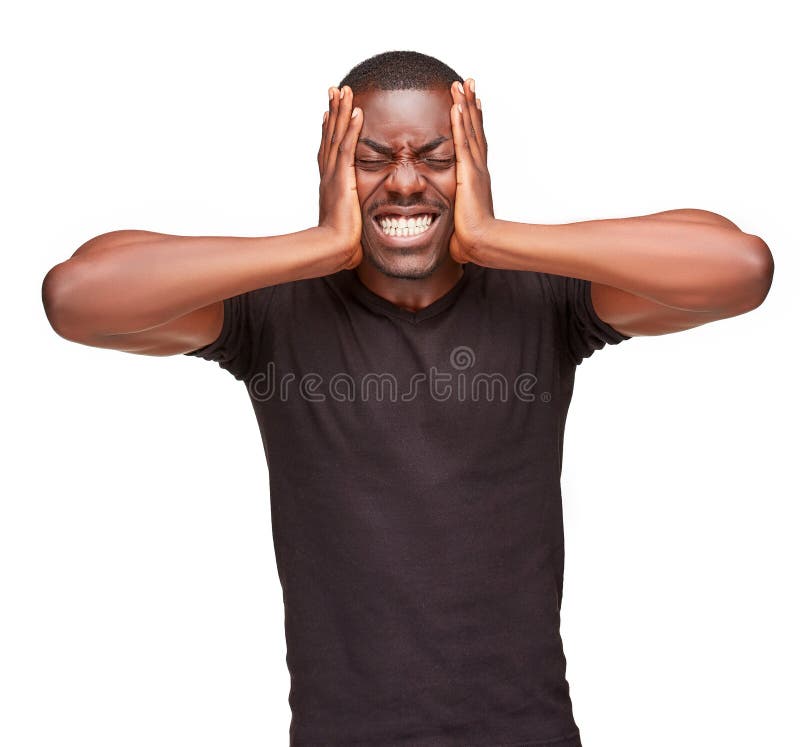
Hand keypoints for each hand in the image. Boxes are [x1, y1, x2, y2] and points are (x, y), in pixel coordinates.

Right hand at [317, 85, 363, 269]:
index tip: (328, 113)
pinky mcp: (343, 178)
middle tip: (334, 89)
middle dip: (332, 112)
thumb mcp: (348, 224)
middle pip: (329, 136)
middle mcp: (328, 175)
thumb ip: (352, 217)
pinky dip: (351, 128)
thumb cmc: (341, 244)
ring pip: (336, 136)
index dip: (328, 130)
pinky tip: (356, 111)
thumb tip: (357, 227)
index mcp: (330, 184)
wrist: (333, 249)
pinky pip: (348, 147)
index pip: (329, 151)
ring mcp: (334, 175)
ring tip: (343, 90)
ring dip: (340, 111)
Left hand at [448, 78, 494, 263]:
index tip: (471, 103)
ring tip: (462, 83)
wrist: (481, 244)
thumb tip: (447, 221)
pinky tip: (457, 106)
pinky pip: (463, 143)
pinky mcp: (469, 174)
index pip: (475, 144)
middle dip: (471, 105)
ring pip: (471, 130)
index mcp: (475, 178)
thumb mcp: (458, 219)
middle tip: (468, 82)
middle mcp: (478, 169)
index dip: (473, 122)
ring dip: (466, 105)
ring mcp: (475, 170)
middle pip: (475, 129)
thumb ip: (453, 213)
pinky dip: (461, 124)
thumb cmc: (470, 238)